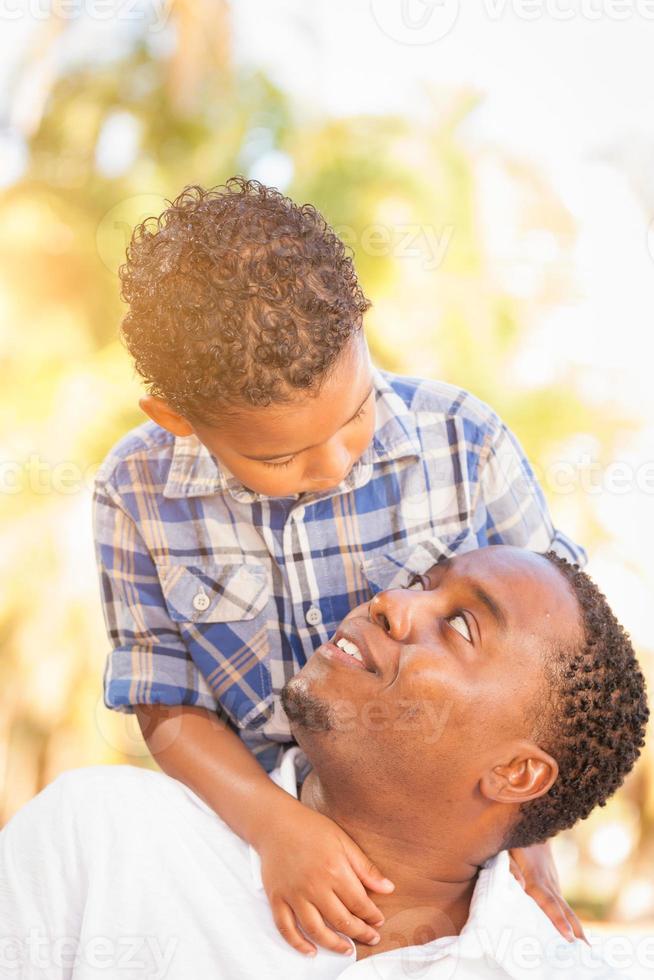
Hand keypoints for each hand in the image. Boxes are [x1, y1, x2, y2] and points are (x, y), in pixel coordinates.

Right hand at [257, 795, 394, 956]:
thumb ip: (365, 868)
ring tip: (347, 949)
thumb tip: (388, 888)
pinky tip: (311, 950)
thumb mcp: (343, 841)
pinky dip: (298, 944)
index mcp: (334, 870)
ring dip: (334, 944)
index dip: (372, 916)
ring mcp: (293, 894)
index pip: (359, 903)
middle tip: (370, 938)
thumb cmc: (310, 828)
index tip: (378, 921)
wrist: (275, 822)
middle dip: (360, 933)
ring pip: (316, 930)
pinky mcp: (276, 898)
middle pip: (341, 920)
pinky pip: (286, 928)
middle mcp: (314, 886)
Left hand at [509, 842, 586, 943]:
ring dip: (575, 925)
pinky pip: (560, 900)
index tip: (568, 937)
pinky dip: (568, 915)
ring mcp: (552, 880)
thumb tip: (521, 885)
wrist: (532, 822)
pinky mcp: (551, 879)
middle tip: (586, 950)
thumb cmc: (515, 840)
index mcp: (535, 878)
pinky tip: (574, 928)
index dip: (558, 920)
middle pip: (563, 909)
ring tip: (585, 945)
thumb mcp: (507, 851)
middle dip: (574, 929)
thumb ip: (511, 868)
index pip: (548, 903)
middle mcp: (547, 882)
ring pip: (564, 906)